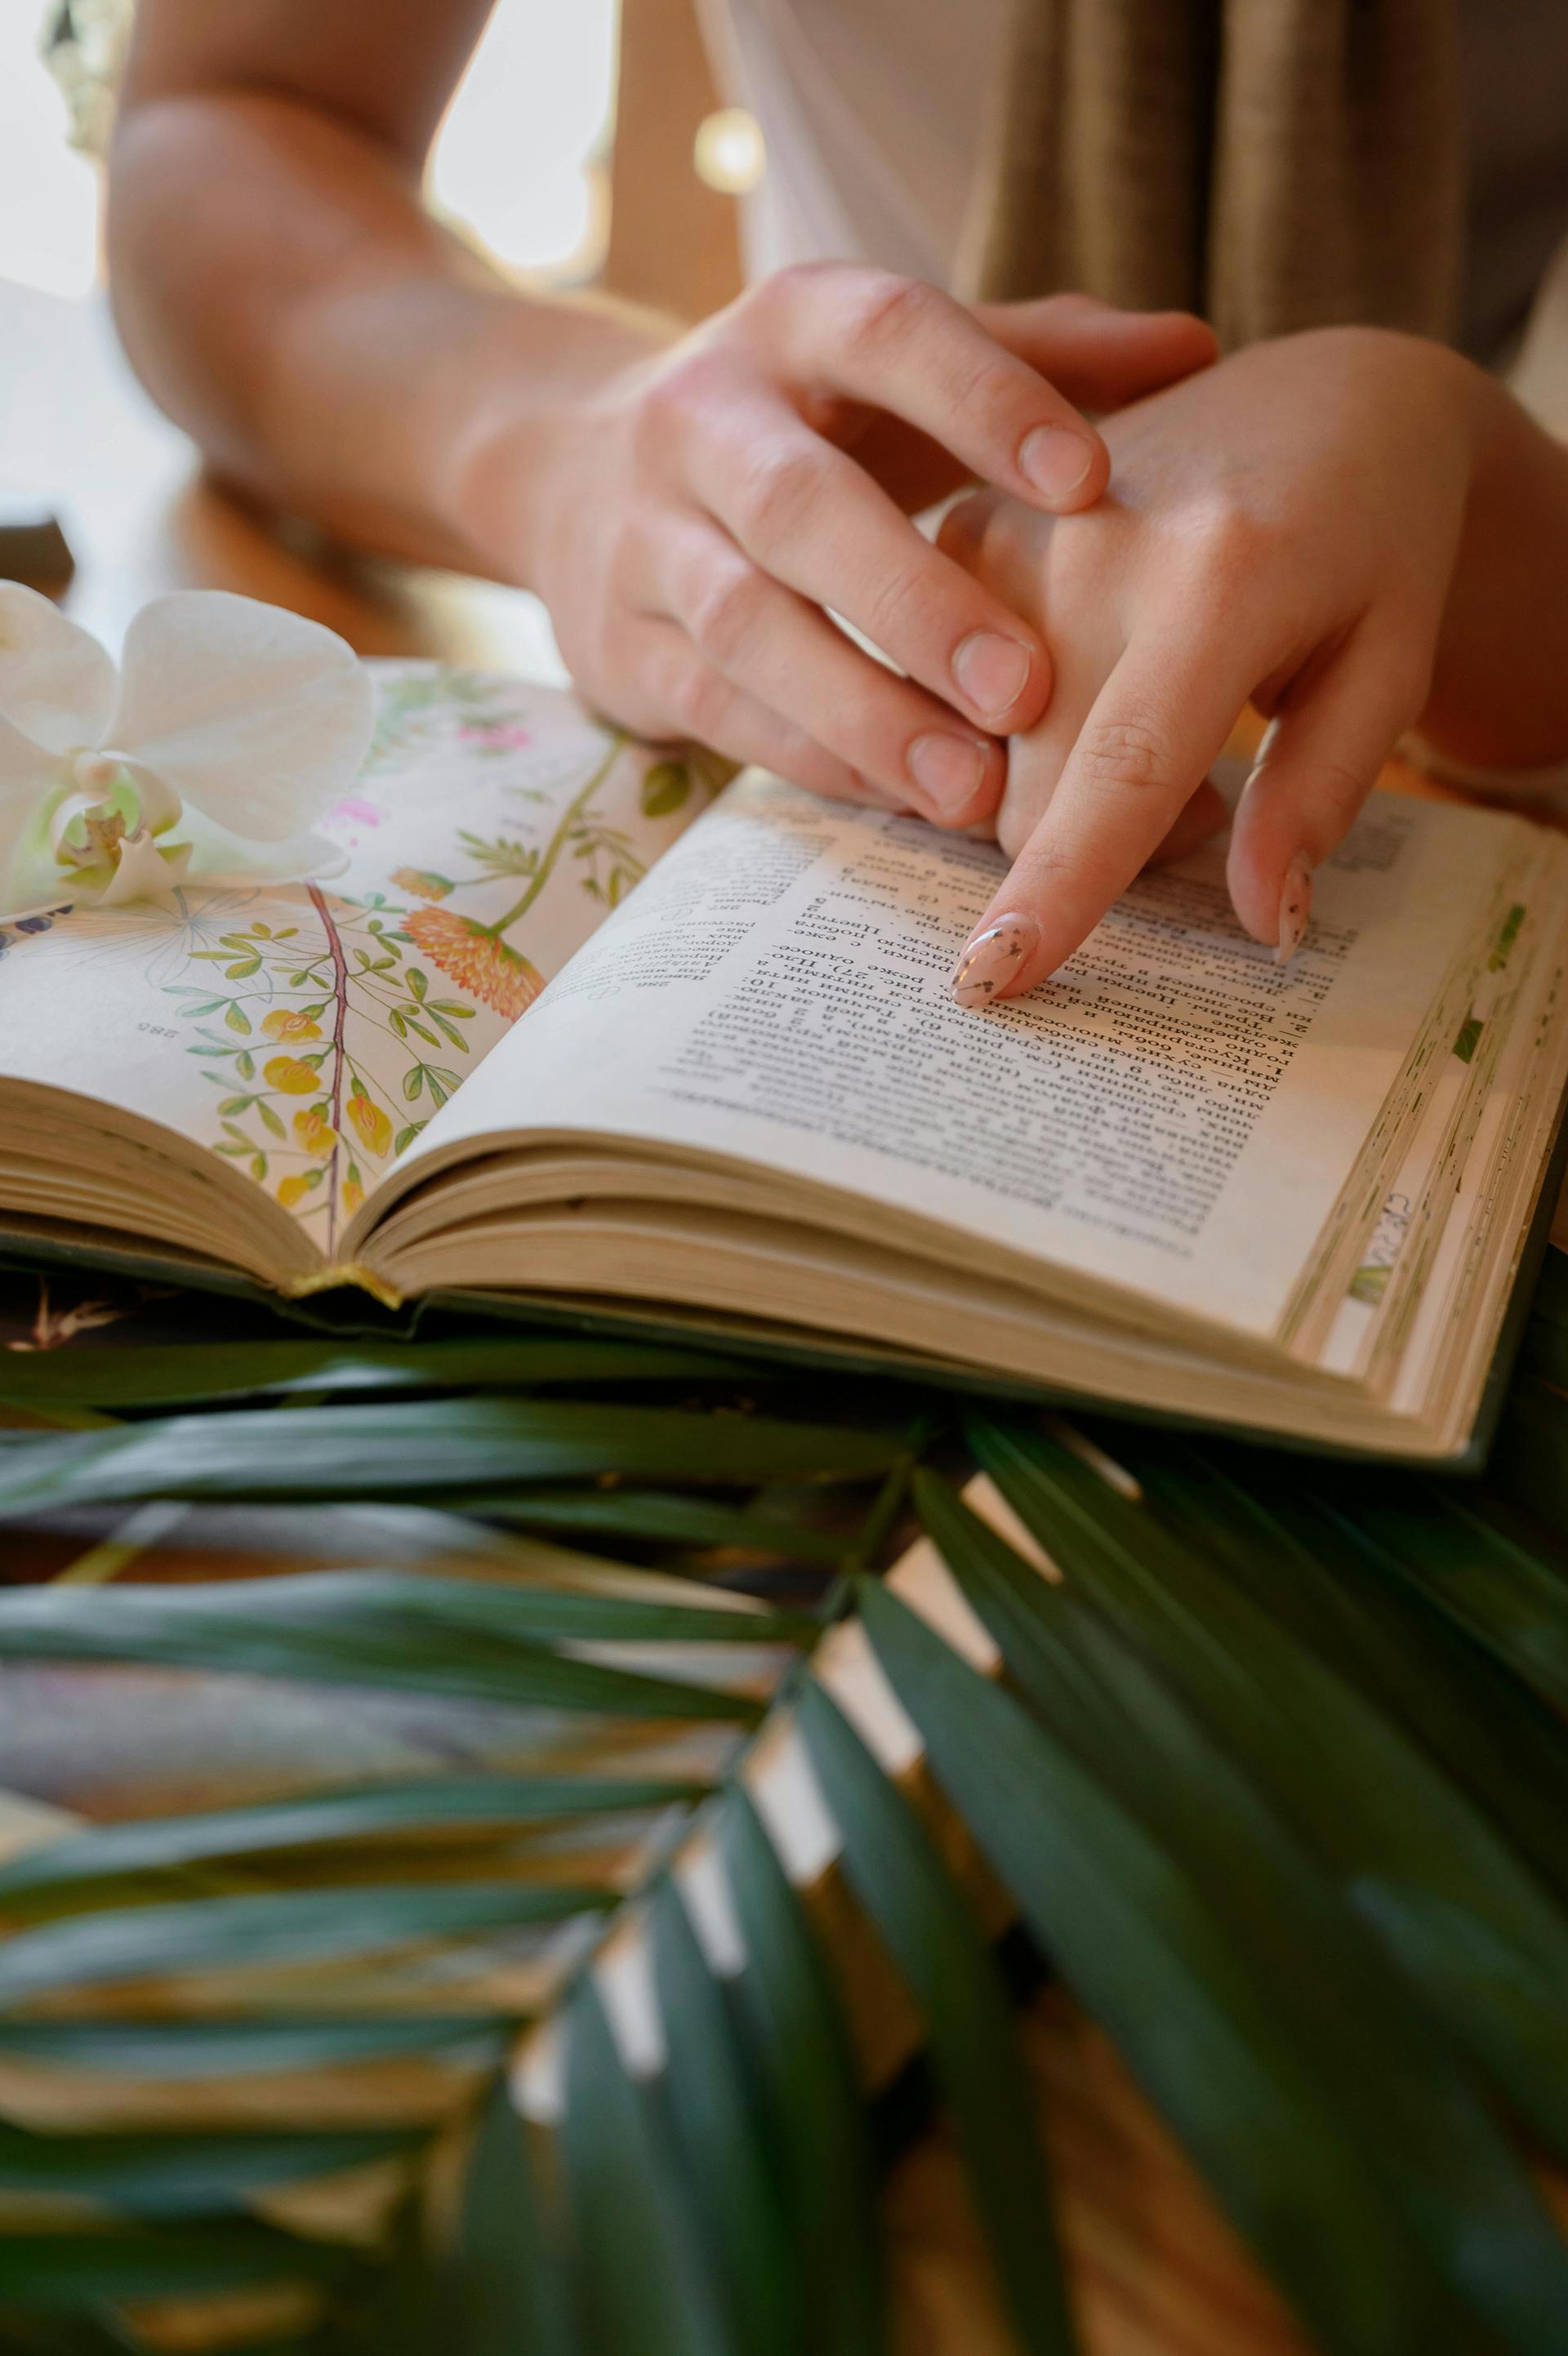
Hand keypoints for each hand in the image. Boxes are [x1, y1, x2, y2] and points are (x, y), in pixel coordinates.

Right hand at [488, 270, 1214, 827]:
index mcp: (793, 326)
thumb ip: (1039, 357)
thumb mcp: (897, 372)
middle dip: (914, 601)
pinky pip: (719, 711)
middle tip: (1026, 690)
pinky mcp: (620, 646)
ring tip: (973, 790)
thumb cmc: (800, 422)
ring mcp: (646, 538)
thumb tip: (1197, 345)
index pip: (888, 338)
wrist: (568, 469)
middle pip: (799, 506)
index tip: (1092, 482)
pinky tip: (906, 804)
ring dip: (863, 712)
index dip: (985, 403)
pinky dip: (815, 759)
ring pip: (746, 628)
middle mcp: (703, 420)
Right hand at [939, 327, 1529, 1006]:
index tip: (996, 978)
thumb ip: (1322, 795)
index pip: (1123, 771)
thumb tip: (1265, 924)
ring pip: (985, 758)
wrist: (1324, 403)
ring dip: (1059, 785)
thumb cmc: (1372, 547)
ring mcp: (1015, 529)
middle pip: (1034, 796)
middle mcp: (1093, 546)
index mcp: (1220, 578)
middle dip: (1099, 845)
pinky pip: (953, 699)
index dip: (1060, 886)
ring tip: (1156, 723)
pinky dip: (1017, 727)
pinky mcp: (969, 529)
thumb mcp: (1388, 667)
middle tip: (1206, 802)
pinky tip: (1091, 680)